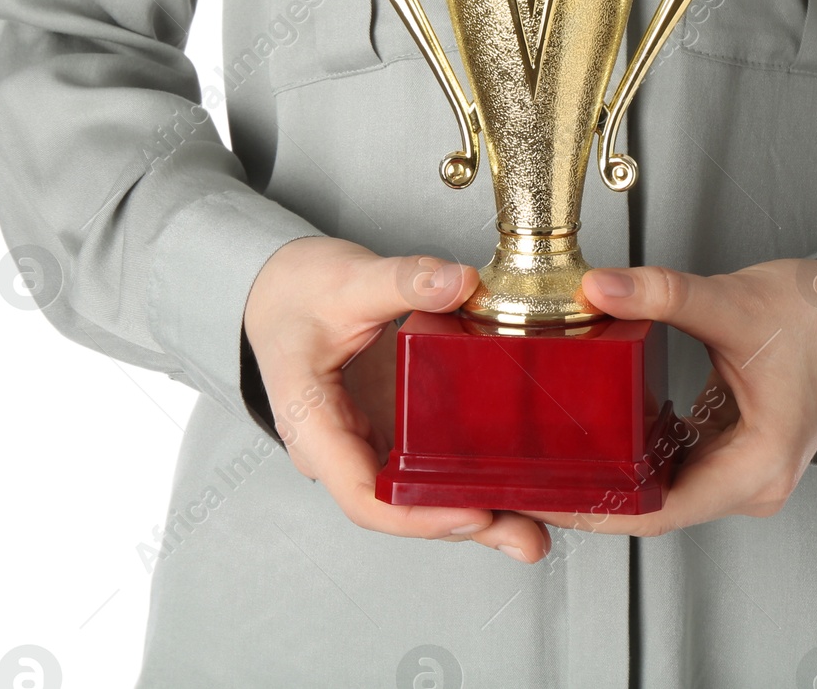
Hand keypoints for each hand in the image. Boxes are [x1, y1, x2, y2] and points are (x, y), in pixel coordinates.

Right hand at [244, 236, 550, 561]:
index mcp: (314, 423)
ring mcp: (366, 444)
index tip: (473, 511)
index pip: (364, 495)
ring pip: (418, 496)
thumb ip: (403, 279)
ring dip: (476, 513)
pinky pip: (427, 468)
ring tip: (535, 531)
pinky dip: (470, 480)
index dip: (419, 515)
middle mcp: (339, 450)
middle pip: (400, 509)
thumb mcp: (348, 278)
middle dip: (463, 524)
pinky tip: (519, 489)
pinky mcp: (390, 431)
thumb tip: (458, 282)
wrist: (281, 290)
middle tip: (526, 537)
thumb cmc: (299, 293)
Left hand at [524, 257, 816, 536]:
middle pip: (656, 507)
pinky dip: (637, 454)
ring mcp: (744, 470)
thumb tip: (602, 289)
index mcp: (758, 465)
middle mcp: (752, 482)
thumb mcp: (734, 302)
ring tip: (552, 457)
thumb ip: (664, 293)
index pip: (660, 511)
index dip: (597, 509)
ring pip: (663, 489)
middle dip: (593, 494)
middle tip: (531, 475)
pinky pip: (675, 466)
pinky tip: (598, 434)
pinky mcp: (736, 450)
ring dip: (612, 476)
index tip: (547, 497)